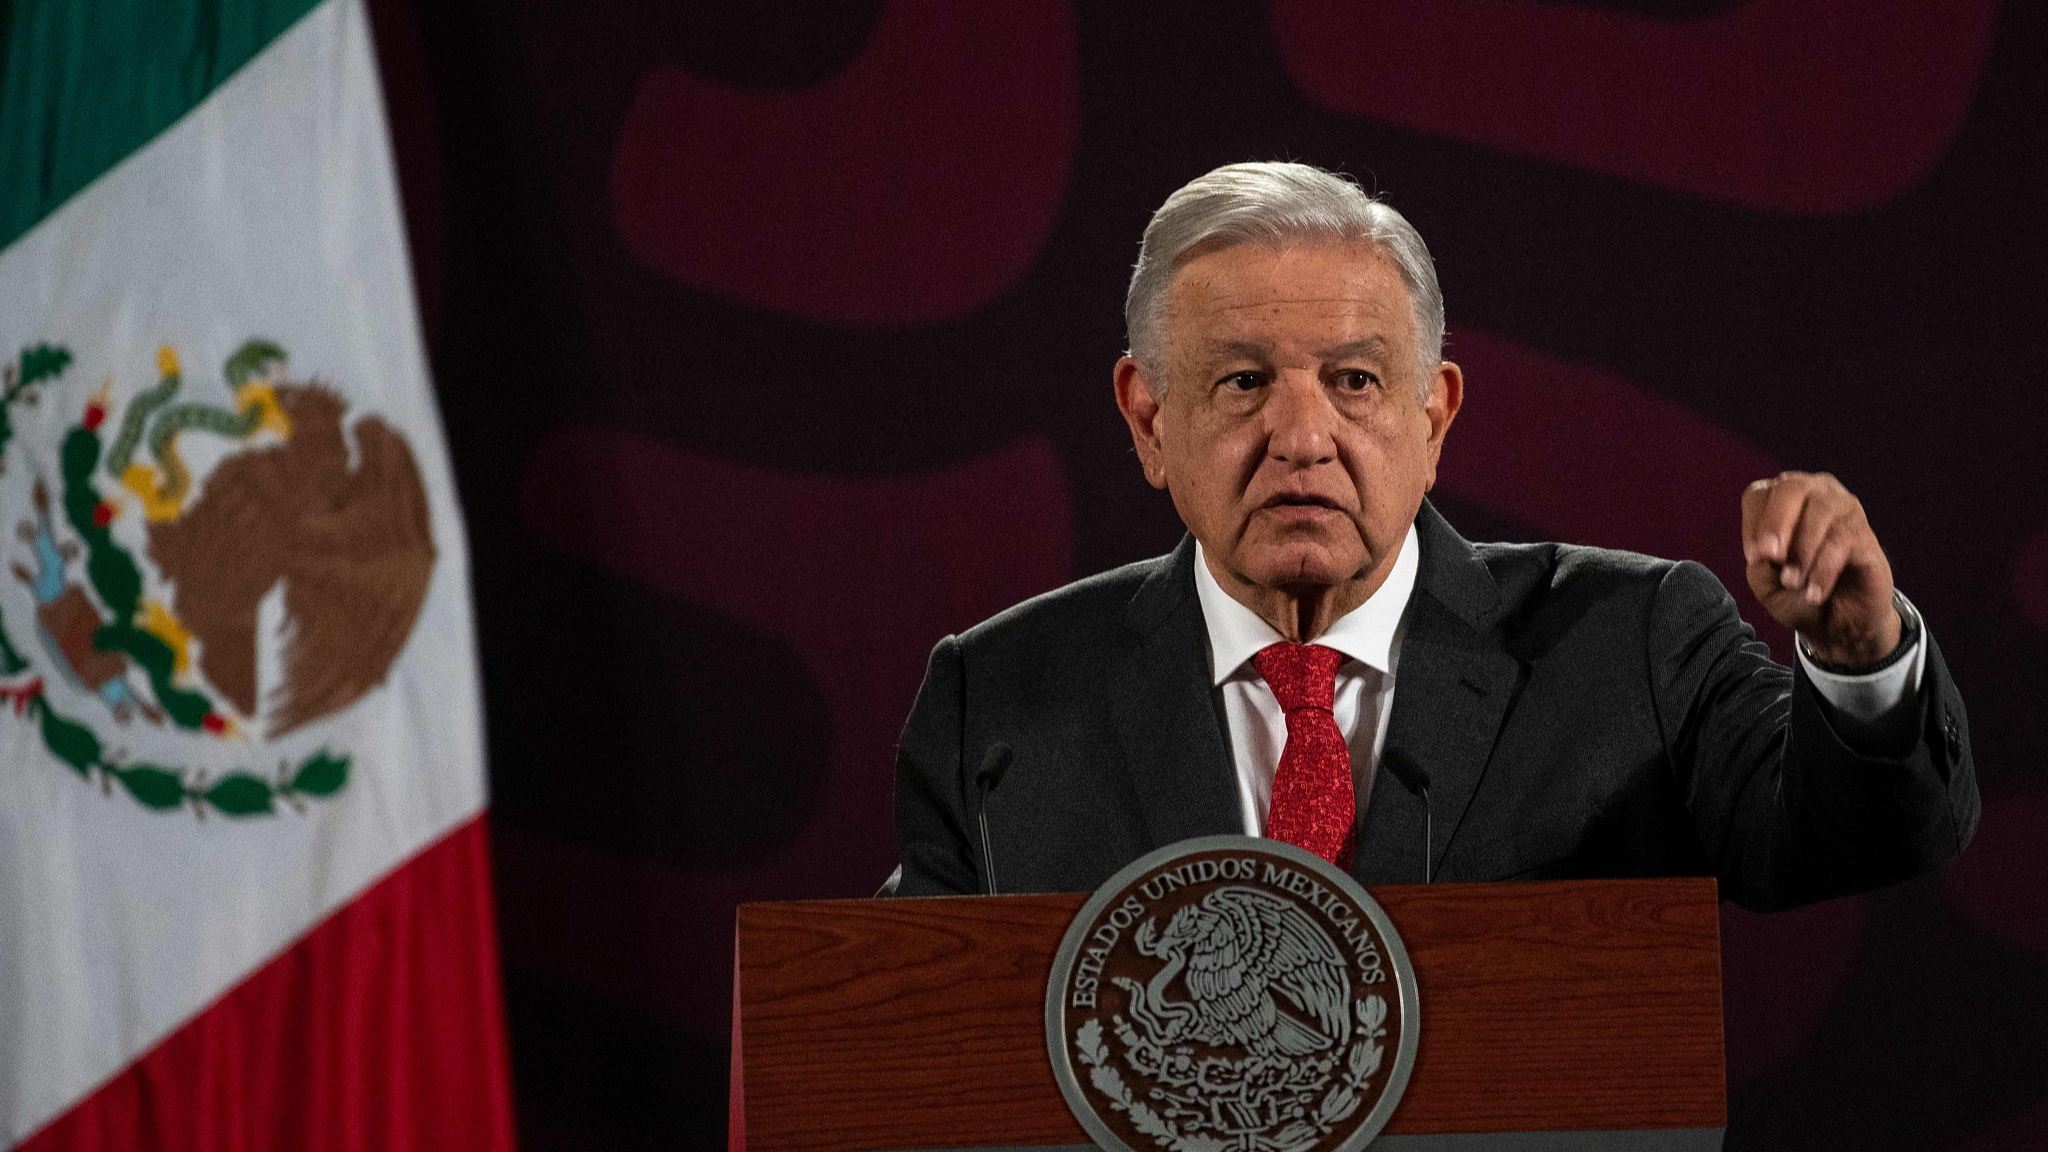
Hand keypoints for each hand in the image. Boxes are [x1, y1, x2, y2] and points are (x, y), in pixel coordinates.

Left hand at [1741, 472, 1900, 665]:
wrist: (1839, 623)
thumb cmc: (1796, 595)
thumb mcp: (1766, 585)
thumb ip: (1759, 565)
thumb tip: (1765, 552)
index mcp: (1780, 500)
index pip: (1759, 495)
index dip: (1752, 523)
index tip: (1753, 558)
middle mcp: (1815, 494)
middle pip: (1792, 488)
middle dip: (1776, 522)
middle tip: (1771, 557)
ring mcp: (1844, 510)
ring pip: (1821, 512)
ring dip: (1802, 551)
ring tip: (1792, 583)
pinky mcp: (1865, 535)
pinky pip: (1843, 541)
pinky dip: (1823, 569)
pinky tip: (1815, 594)